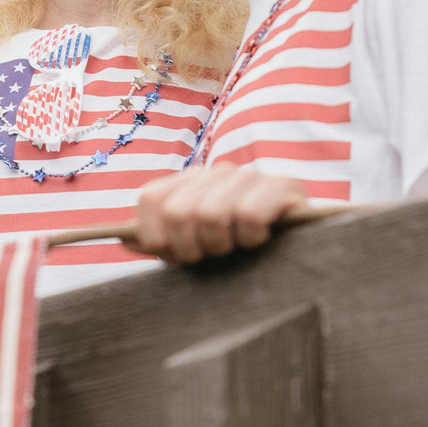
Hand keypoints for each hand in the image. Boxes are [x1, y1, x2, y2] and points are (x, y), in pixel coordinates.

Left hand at [128, 164, 307, 262]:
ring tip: (237, 247)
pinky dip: (252, 237)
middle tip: (213, 255)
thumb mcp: (195, 245)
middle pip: (177, 212)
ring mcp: (248, 176)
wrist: (304, 240)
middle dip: (192, 247)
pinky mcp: (283, 186)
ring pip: (211, 214)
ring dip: (223, 244)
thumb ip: (160, 241)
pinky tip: (262, 239)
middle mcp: (214, 172)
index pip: (150, 199)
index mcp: (188, 182)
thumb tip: (123, 242)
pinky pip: (249, 215)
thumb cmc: (240, 246)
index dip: (157, 236)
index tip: (176, 255)